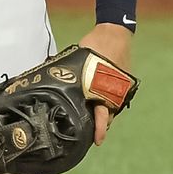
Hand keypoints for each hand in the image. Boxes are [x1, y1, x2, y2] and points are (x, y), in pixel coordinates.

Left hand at [78, 23, 134, 144]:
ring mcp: (120, 88)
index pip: (104, 114)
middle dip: (99, 125)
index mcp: (106, 88)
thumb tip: (52, 87)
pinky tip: (93, 108)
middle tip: (89, 136)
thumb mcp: (79, 62)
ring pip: (110, 107)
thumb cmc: (95, 46)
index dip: (100, 128)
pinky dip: (103, 104)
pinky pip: (112, 98)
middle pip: (108, 114)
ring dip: (101, 116)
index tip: (98, 140)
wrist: (113, 33)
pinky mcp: (120, 83)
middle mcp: (117, 91)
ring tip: (90, 126)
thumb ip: (71, 76)